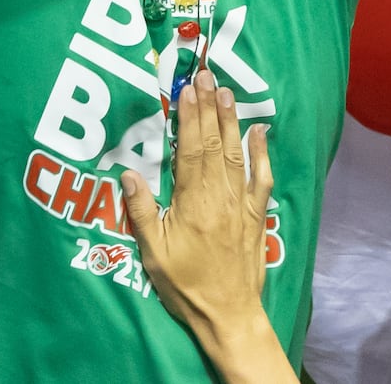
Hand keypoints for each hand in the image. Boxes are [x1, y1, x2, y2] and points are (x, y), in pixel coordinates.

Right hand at [120, 71, 280, 369]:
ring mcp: (241, 205)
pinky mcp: (256, 216)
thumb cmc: (186, 286)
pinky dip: (262, 153)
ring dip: (230, 121)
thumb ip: (141, 212)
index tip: (187, 89)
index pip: (190, 150)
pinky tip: (260, 131)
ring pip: (236, 154)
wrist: (228, 315)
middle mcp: (220, 197)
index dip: (189, 118)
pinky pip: (262, 179)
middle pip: (213, 144)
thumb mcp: (153, 254)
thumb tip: (128, 173)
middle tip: (206, 75)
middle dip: (209, 108)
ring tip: (226, 91)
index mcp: (192, 203)